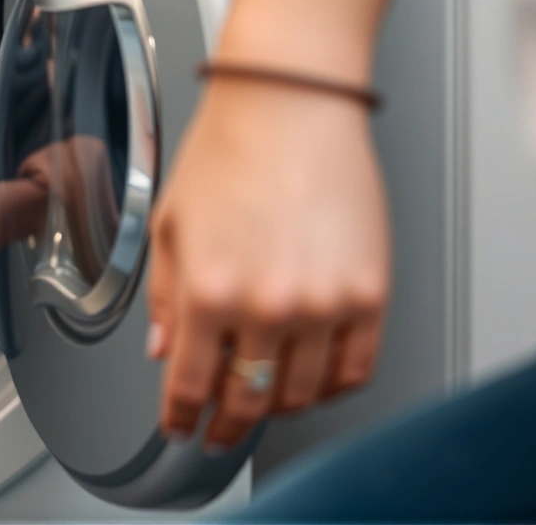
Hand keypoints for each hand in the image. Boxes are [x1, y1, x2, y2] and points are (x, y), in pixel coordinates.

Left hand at [145, 79, 389, 451]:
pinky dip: (333, 386)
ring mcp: (324, 304)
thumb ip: (165, 298)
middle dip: (227, 424)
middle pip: (248, 398)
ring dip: (278, 405)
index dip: (182, 417)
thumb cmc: (228, 150)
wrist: (290, 104)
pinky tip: (314, 379)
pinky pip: (356, 368)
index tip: (180, 428)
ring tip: (263, 397)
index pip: (192, 384)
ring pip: (304, 393)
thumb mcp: (169, 225)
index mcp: (209, 291)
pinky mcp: (371, 294)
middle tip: (219, 431)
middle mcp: (268, 306)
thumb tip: (165, 352)